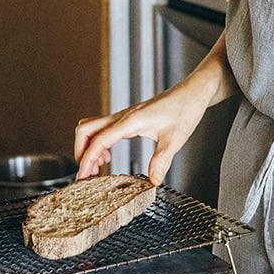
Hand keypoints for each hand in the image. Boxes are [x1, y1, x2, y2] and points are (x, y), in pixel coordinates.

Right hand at [74, 78, 210, 184]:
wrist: (192, 92)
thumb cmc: (185, 109)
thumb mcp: (175, 139)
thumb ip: (162, 160)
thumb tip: (153, 181)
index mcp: (130, 121)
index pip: (98, 141)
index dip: (87, 160)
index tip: (82, 178)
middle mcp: (123, 117)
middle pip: (86, 130)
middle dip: (80, 152)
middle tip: (86, 174)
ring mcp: (124, 117)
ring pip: (92, 128)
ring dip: (88, 146)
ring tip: (96, 169)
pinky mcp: (129, 119)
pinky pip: (104, 129)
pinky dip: (99, 143)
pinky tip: (108, 156)